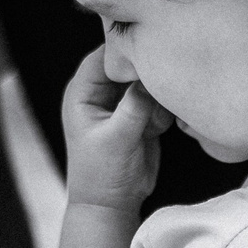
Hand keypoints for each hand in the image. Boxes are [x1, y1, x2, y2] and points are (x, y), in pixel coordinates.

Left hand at [60, 46, 168, 210]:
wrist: (112, 205)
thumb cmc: (101, 174)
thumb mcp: (116, 138)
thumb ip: (134, 106)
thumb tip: (151, 78)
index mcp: (83, 93)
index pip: (103, 56)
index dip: (123, 46)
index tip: (149, 41)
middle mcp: (102, 94)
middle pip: (128, 65)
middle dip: (146, 71)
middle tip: (164, 78)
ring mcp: (122, 105)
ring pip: (146, 82)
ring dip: (157, 94)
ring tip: (156, 118)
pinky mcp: (140, 116)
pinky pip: (158, 100)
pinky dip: (163, 110)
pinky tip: (158, 128)